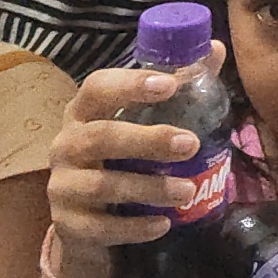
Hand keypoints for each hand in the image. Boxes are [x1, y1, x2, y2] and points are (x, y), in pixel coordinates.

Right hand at [40, 52, 230, 277]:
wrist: (84, 218)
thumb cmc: (117, 156)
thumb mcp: (139, 121)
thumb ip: (175, 87)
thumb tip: (215, 49)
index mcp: (83, 111)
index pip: (97, 88)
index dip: (130, 85)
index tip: (170, 85)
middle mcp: (66, 144)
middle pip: (101, 137)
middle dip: (148, 140)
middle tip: (192, 144)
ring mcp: (62, 186)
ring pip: (103, 186)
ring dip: (149, 188)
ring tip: (188, 191)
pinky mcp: (67, 224)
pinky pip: (100, 228)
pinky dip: (134, 228)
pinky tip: (163, 224)